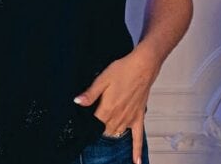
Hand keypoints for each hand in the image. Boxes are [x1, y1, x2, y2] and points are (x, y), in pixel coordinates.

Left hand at [74, 48, 158, 163]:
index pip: (94, 124)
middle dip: (98, 128)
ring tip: (106, 128)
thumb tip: (77, 102)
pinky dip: (137, 151)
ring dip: (110, 133)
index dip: (88, 124)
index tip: (84, 123)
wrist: (143, 66)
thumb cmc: (123, 70)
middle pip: (104, 131)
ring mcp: (130, 119)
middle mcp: (119, 117)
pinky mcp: (139, 117)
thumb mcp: (102, 78)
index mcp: (108, 108)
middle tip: (95, 122)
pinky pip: (138, 138)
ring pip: (117, 134)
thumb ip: (90, 93)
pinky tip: (136, 162)